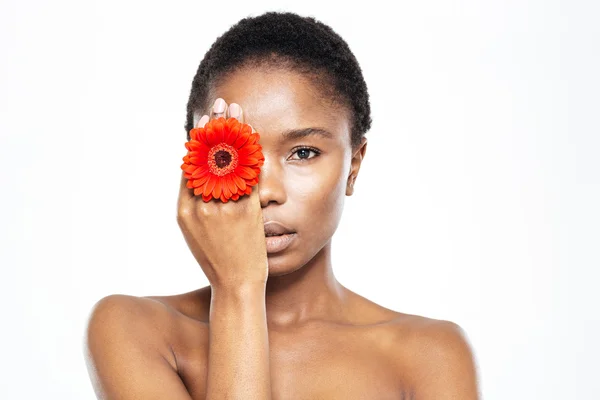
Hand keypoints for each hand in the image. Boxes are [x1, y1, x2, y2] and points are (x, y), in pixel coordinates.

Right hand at [177, 98, 267, 288]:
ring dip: (233, 132)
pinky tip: (255, 136)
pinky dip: (251, 154)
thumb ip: (195, 205)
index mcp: (184, 210)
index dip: (198, 137)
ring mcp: (222, 209)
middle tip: (222, 103)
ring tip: (238, 110)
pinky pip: (247, 176)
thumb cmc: (218, 261)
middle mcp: (199, 206)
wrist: (236, 286)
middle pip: (206, 156)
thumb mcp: (196, 233)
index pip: (190, 164)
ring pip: (227, 161)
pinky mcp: (245, 213)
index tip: (204, 117)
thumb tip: (199, 176)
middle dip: (215, 126)